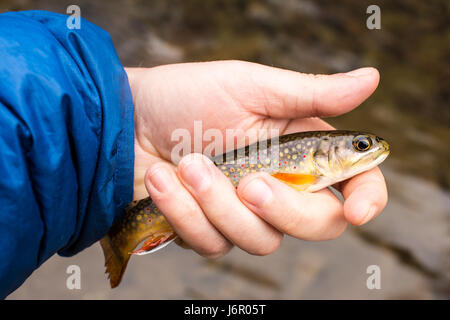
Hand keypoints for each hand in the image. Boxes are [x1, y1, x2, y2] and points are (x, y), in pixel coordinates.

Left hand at [126, 60, 386, 257]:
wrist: (126, 121)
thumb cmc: (187, 96)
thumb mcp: (250, 86)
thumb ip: (311, 94)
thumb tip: (372, 79)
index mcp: (300, 148)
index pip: (352, 180)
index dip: (366, 198)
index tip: (357, 211)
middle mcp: (280, 184)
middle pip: (315, 224)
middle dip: (284, 210)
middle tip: (249, 181)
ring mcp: (243, 212)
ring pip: (259, 240)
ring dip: (218, 204)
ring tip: (186, 164)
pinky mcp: (208, 229)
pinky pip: (212, 243)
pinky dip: (185, 213)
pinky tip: (164, 181)